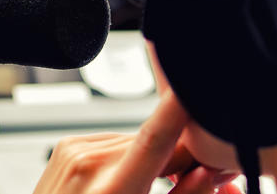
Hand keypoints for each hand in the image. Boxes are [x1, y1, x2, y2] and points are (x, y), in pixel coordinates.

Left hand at [33, 94, 240, 193]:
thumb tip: (209, 172)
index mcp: (112, 192)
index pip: (154, 140)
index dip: (176, 111)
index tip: (191, 92)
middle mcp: (89, 165)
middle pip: (155, 144)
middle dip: (180, 158)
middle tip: (195, 179)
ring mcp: (73, 152)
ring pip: (136, 141)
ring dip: (152, 158)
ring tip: (147, 187)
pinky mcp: (66, 145)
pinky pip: (113, 142)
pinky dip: (125, 156)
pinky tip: (120, 180)